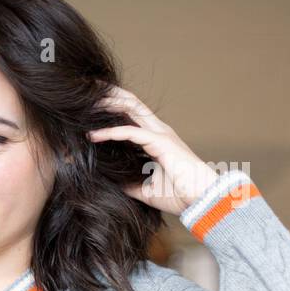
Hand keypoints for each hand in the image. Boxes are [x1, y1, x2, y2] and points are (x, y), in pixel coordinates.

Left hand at [86, 85, 219, 215]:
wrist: (203, 200)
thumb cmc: (180, 195)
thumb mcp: (145, 190)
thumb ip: (127, 182)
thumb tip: (109, 183)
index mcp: (156, 139)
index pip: (132, 115)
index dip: (113, 108)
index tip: (90, 107)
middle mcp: (158, 131)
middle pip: (131, 104)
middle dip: (109, 95)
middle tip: (88, 90)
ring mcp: (161, 134)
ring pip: (131, 109)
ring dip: (108, 104)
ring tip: (86, 102)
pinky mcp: (161, 142)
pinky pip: (131, 132)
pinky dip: (111, 132)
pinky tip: (93, 135)